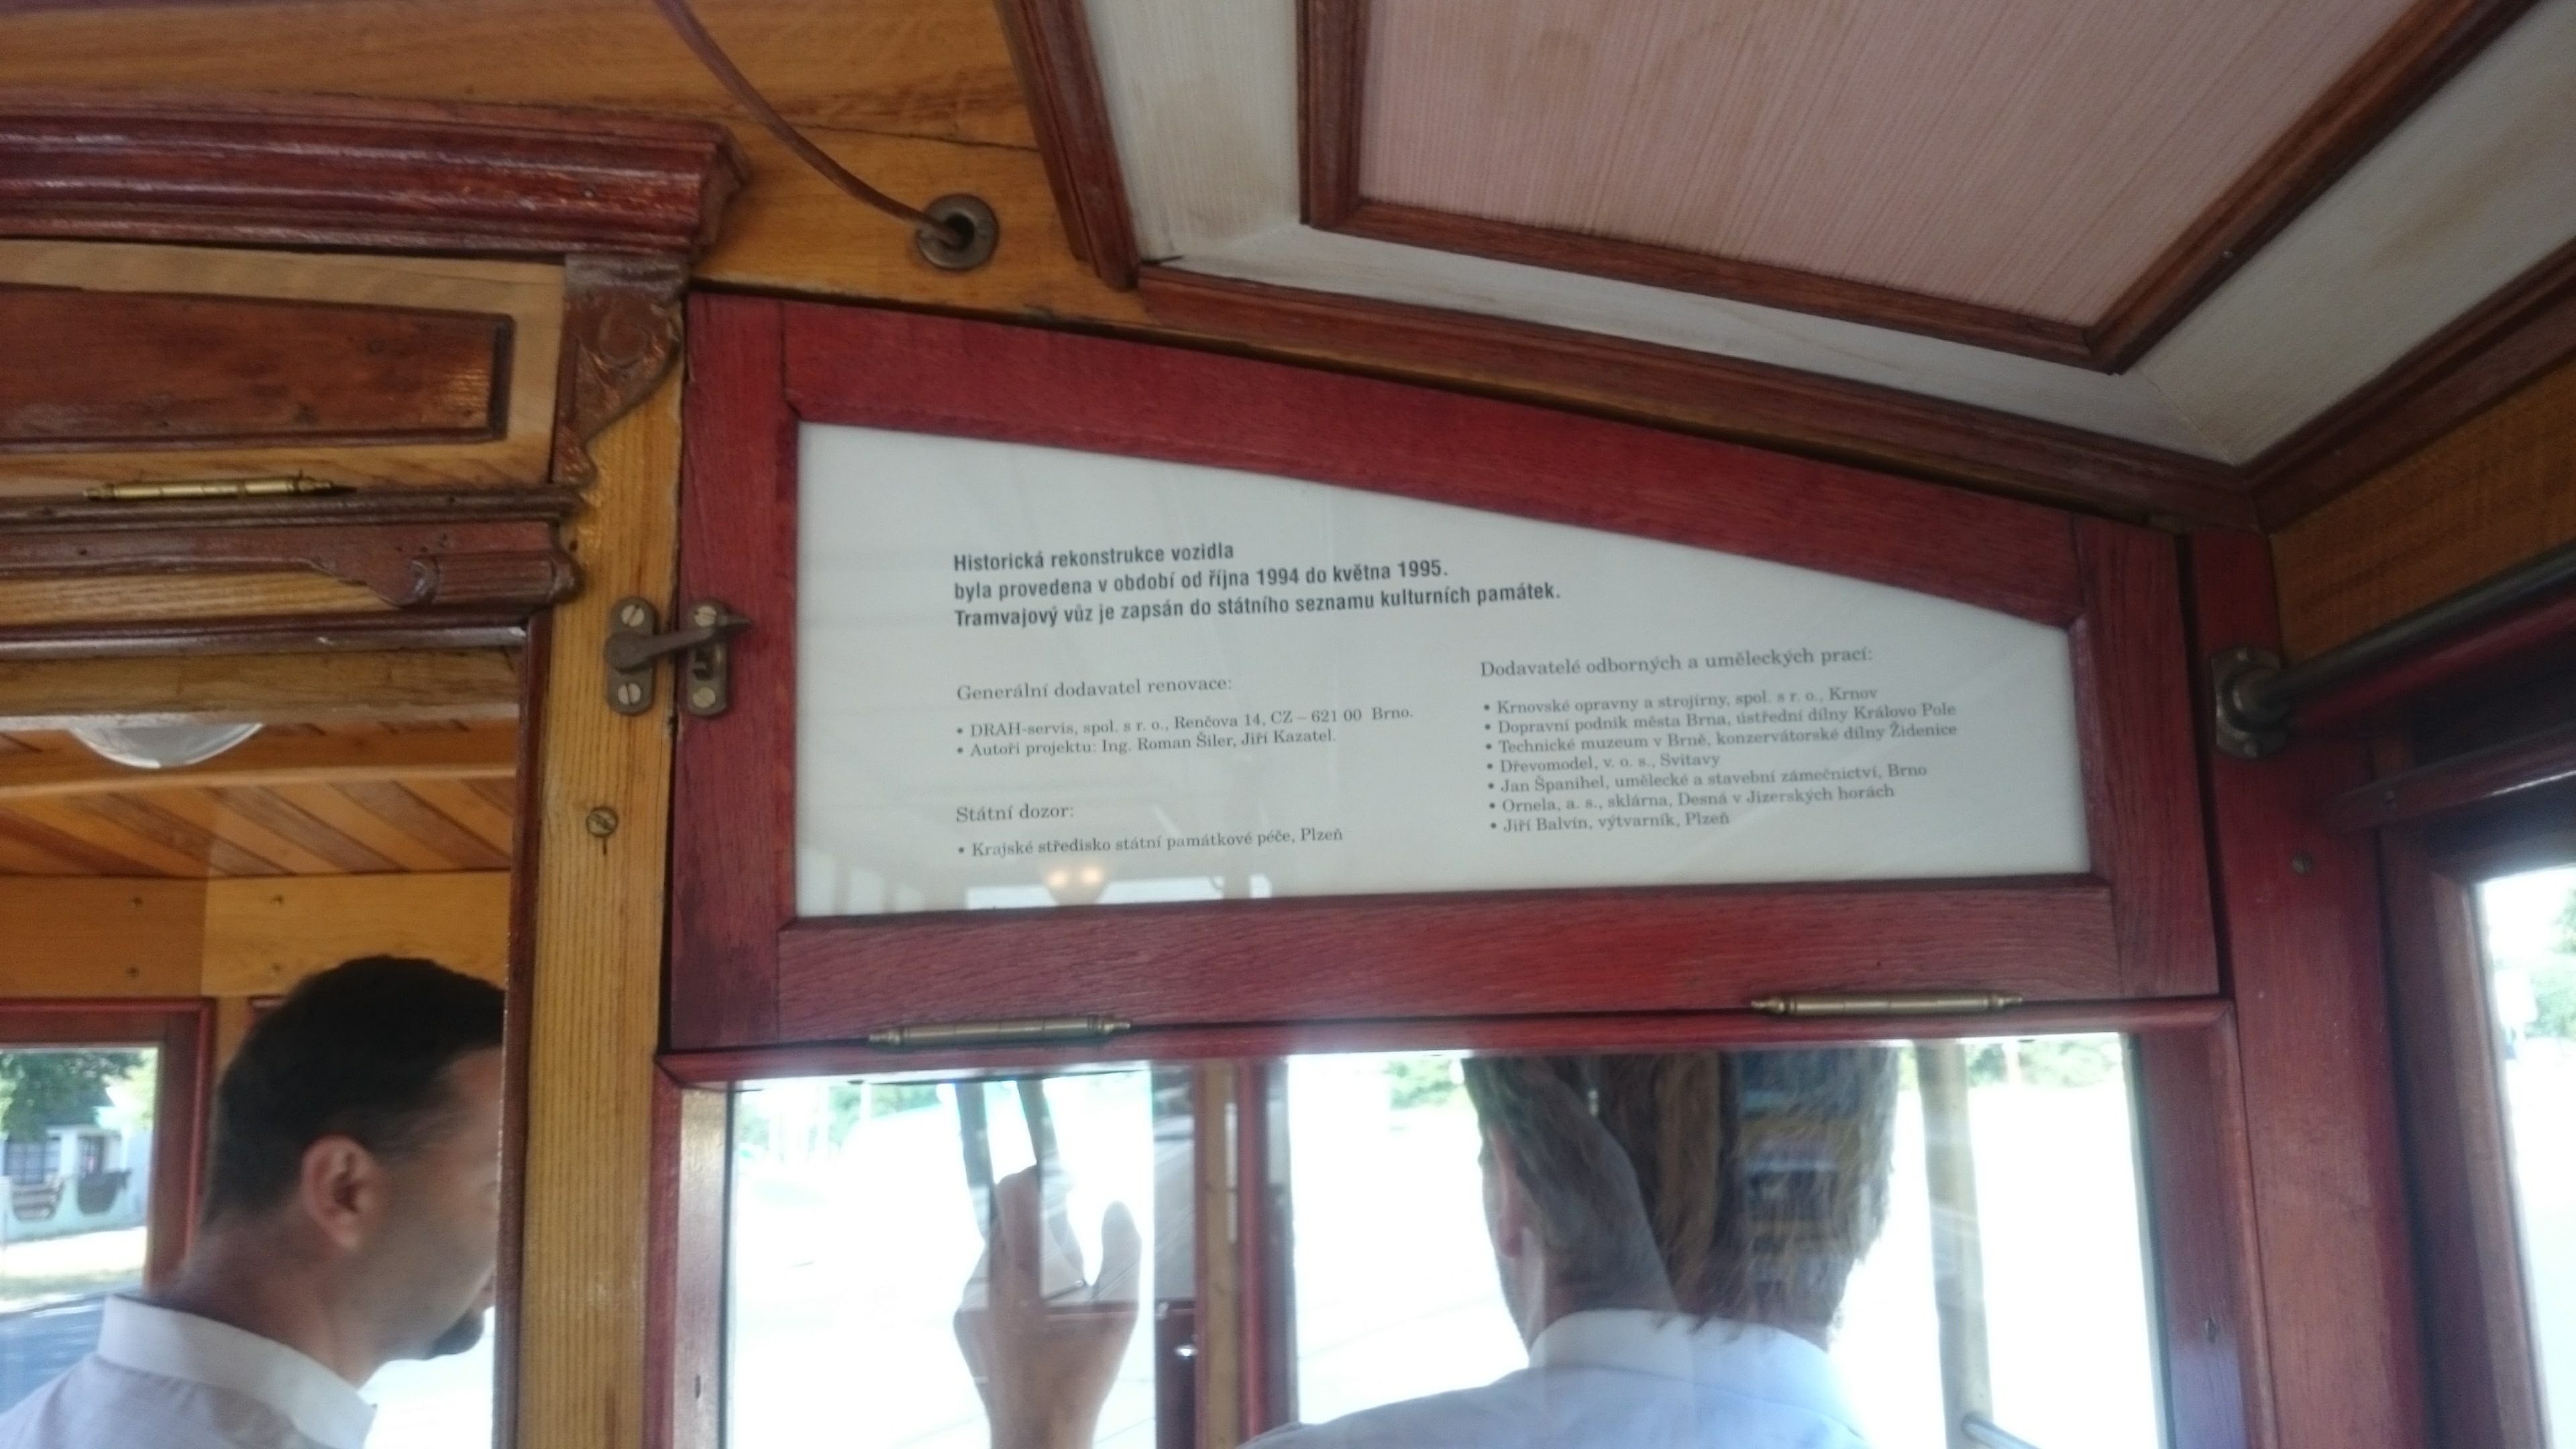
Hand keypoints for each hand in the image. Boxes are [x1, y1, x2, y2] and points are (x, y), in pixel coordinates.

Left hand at [955, 1167, 1142, 1448]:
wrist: (1035, 1431)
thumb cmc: (1083, 1372)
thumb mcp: (1119, 1311)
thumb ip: (1122, 1250)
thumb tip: (1115, 1206)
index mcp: (1027, 1267)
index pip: (1017, 1189)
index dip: (1041, 1173)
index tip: (1068, 1183)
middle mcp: (989, 1276)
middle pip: (1006, 1215)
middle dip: (1040, 1214)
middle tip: (1072, 1240)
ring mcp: (971, 1300)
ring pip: (996, 1248)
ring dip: (1026, 1248)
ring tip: (1058, 1286)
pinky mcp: (964, 1321)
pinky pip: (986, 1280)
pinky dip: (1011, 1278)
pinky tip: (1035, 1312)